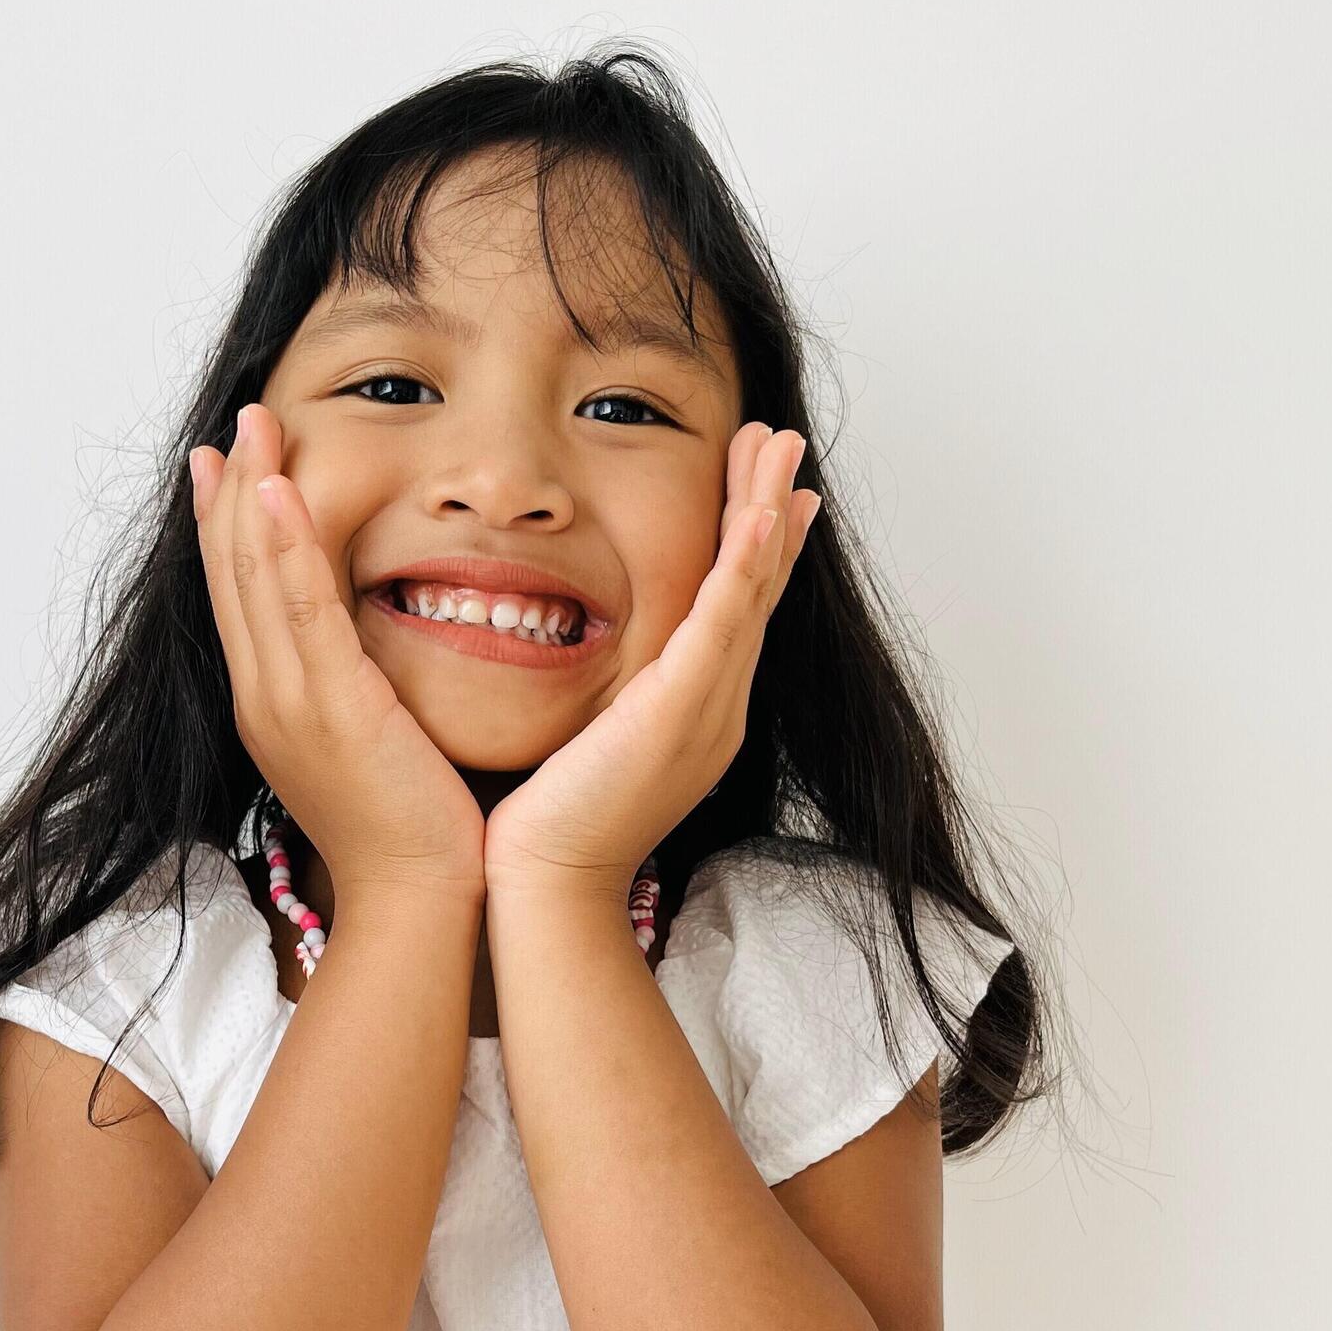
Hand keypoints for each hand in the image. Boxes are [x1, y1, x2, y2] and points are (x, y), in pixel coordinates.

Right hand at [191, 403, 487, 905]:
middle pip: (233, 577)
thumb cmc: (411, 833)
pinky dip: (282, 545)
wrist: (416, 902)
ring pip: (256, 578)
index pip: (241, 599)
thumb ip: (360, 695)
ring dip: (250, 496)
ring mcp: (288, 701)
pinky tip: (275, 491)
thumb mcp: (372, 746)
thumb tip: (370, 664)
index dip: (229, 530)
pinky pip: (299, 607)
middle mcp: (264, 698)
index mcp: (273, 707)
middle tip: (231, 427)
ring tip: (250, 429)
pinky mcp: (329, 705)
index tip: (225, 469)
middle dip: (229, 496)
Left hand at [483, 422, 818, 902]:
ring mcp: (706, 710)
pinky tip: (761, 516)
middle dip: (771, 509)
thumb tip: (588, 670)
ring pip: (750, 593)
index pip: (735, 613)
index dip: (757, 549)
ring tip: (779, 447)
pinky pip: (723, 626)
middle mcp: (715, 707)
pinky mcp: (679, 712)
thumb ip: (599, 700)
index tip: (771, 493)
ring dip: (766, 512)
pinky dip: (745, 568)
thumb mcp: (586, 744)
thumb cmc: (548, 828)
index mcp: (694, 713)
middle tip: (783, 443)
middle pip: (756, 590)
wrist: (548, 887)